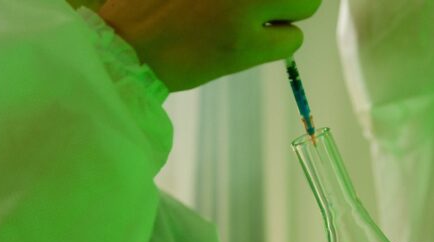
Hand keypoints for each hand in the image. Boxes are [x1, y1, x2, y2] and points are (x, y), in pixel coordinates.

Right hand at [96, 0, 321, 90]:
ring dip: (286, 16)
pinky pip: (292, 41)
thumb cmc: (159, 5)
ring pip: (306, 4)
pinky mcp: (243, 44)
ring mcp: (241, 5)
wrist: (127, 45)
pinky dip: (277, 45)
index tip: (265, 2)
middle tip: (270, 5)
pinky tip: (246, 43)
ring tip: (253, 21)